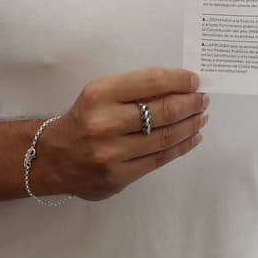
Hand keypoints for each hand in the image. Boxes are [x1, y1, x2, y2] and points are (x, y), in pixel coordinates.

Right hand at [36, 68, 208, 201]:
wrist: (54, 157)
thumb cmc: (85, 118)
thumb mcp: (101, 93)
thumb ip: (136, 89)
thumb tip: (180, 85)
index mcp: (100, 95)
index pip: (152, 81)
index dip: (180, 80)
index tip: (194, 80)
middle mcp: (104, 123)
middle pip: (163, 111)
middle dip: (191, 103)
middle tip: (203, 99)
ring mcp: (112, 153)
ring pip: (165, 137)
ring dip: (190, 125)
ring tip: (201, 117)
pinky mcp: (119, 176)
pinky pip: (159, 160)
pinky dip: (181, 146)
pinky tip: (192, 137)